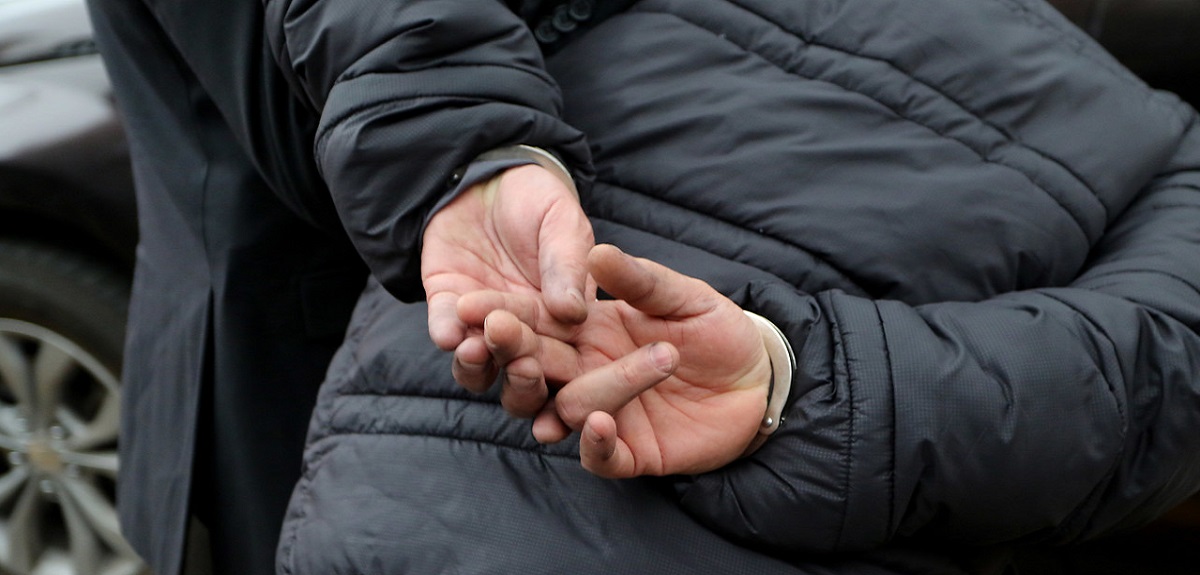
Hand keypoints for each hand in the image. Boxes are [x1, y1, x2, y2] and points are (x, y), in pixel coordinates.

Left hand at [421, 164, 593, 390]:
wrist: (489, 176)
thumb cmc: (539, 201)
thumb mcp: (563, 225)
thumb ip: (568, 266)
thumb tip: (574, 313)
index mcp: (566, 323)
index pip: (565, 358)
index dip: (559, 371)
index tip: (551, 367)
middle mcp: (526, 334)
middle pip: (523, 374)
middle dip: (519, 377)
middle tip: (517, 364)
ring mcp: (483, 324)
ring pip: (480, 365)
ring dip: (477, 365)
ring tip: (476, 350)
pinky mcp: (447, 306)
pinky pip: (445, 329)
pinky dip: (446, 334)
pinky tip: (449, 333)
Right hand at [460, 244, 771, 476]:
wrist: (759, 380)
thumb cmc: (717, 329)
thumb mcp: (681, 296)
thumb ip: (639, 280)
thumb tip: (596, 253)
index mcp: (588, 332)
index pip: (536, 323)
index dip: (503, 314)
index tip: (470, 302)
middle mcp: (586, 374)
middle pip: (535, 368)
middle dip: (509, 350)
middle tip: (490, 334)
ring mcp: (606, 414)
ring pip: (562, 409)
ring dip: (546, 394)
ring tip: (532, 369)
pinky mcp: (631, 452)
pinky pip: (601, 455)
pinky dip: (594, 443)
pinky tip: (595, 422)